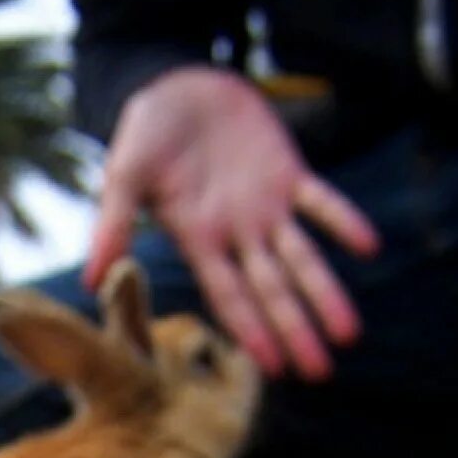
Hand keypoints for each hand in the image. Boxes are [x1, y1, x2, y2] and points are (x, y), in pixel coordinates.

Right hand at [85, 66, 379, 379]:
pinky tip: (368, 246)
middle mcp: (234, 233)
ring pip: (302, 258)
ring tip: (350, 333)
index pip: (229, 294)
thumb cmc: (142, 134)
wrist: (176, 85)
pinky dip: (342, 220)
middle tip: (321, 372)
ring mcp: (264, 206)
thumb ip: (113, 226)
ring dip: (325, 294)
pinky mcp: (287, 173)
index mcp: (196, 240)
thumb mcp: (123, 176)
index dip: (252, 330)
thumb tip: (90, 282)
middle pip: (271, 290)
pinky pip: (321, 201)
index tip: (274, 368)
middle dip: (296, 329)